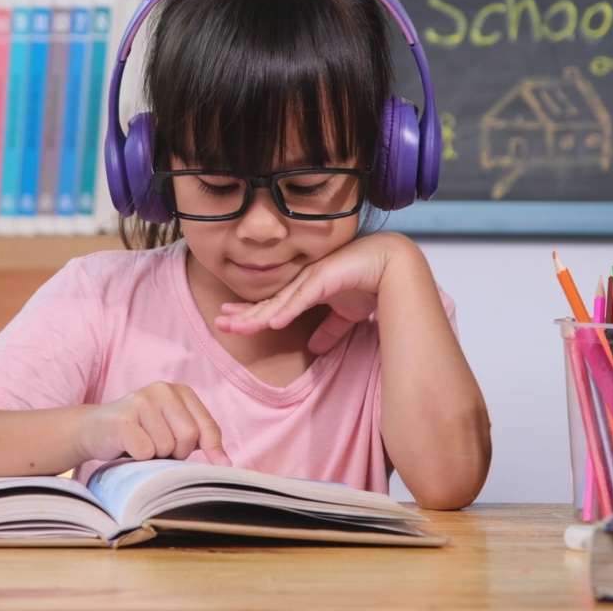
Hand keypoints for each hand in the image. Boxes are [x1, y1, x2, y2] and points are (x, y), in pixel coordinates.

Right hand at [77, 382, 231, 465]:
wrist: (94, 429)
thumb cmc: (140, 433)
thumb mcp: (172, 429)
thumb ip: (198, 439)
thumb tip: (226, 463)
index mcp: (180, 391)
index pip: (207, 425)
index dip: (214, 449)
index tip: (223, 465)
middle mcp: (162, 390)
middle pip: (189, 436)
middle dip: (178, 454)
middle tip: (160, 451)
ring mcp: (141, 401)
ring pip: (166, 447)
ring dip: (155, 456)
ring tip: (142, 445)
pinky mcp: (123, 418)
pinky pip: (145, 452)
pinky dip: (138, 458)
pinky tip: (128, 447)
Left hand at [215, 234, 401, 354]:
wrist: (391, 263)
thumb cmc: (369, 283)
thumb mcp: (345, 315)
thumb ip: (329, 330)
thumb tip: (315, 348)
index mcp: (305, 289)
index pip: (272, 305)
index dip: (252, 314)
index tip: (232, 322)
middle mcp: (302, 282)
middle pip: (268, 302)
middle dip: (244, 314)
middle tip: (220, 323)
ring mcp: (311, 278)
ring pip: (279, 301)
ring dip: (257, 314)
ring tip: (236, 325)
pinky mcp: (324, 278)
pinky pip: (302, 297)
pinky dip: (288, 310)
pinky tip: (273, 322)